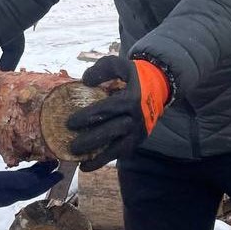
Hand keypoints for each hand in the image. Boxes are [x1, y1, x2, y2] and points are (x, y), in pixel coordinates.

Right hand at [0, 161, 62, 210]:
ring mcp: (5, 190)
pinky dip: (26, 173)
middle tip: (57, 163)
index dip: (49, 180)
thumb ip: (14, 181)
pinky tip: (26, 167)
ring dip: (37, 173)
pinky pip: (17, 179)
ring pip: (27, 182)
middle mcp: (12, 193)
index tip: (61, 173)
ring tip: (46, 162)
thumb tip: (33, 181)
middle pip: (34, 184)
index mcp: (13, 193)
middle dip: (46, 175)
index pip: (36, 187)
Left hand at [66, 56, 169, 171]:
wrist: (160, 86)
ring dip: (99, 157)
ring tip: (81, 163)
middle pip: (112, 131)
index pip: (108, 109)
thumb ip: (103, 69)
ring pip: (119, 148)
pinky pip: (121, 152)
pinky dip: (105, 160)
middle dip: (91, 139)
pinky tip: (89, 165)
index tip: (70, 122)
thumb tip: (85, 81)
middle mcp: (136, 117)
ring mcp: (139, 131)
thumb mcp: (121, 65)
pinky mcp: (139, 140)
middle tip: (72, 146)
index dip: (89, 116)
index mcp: (132, 98)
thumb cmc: (134, 75)